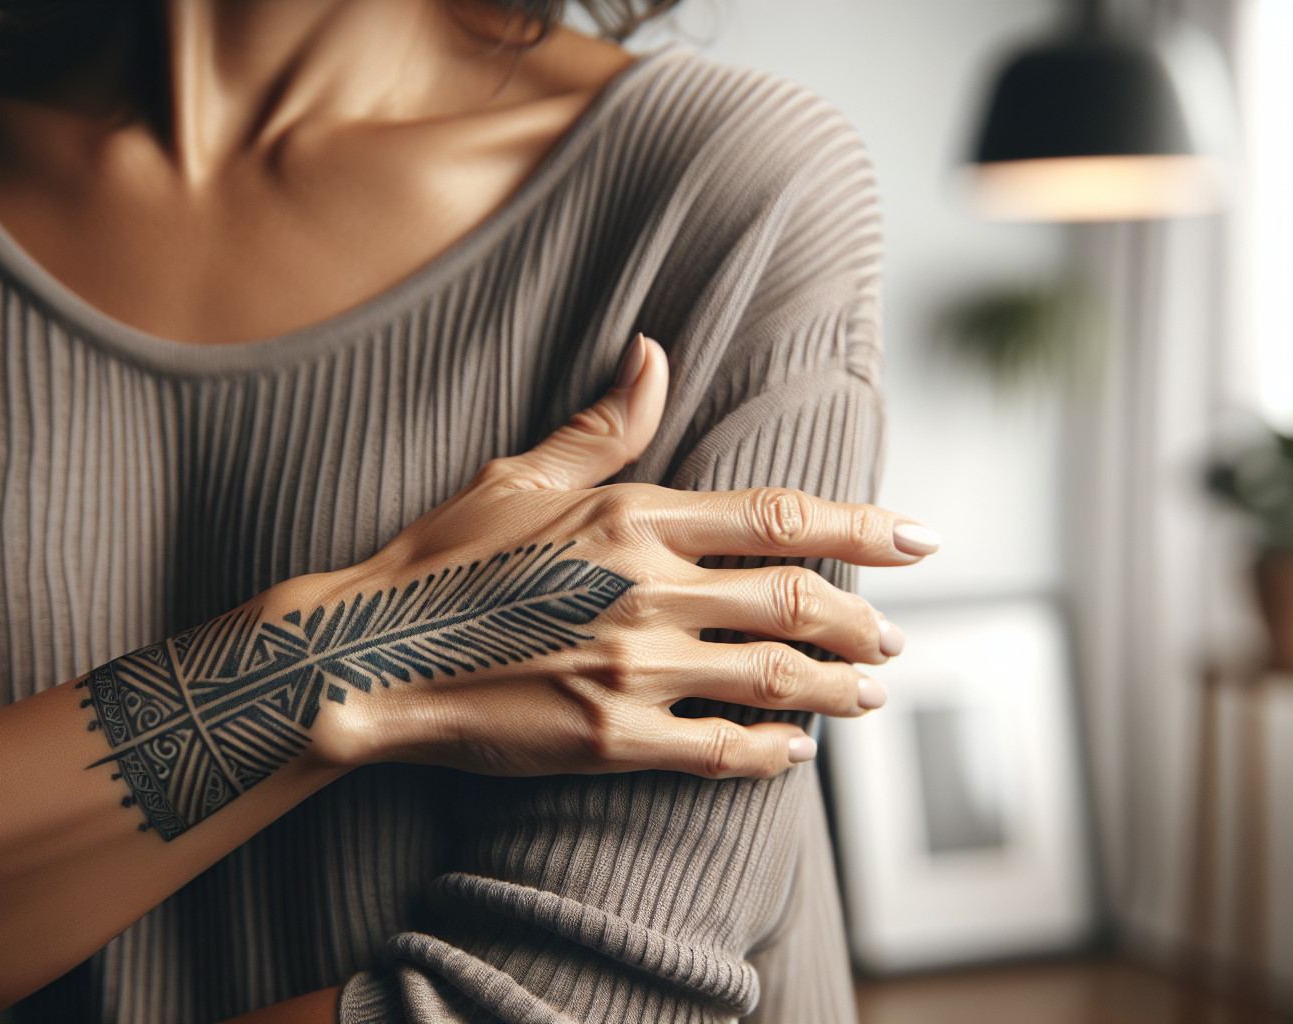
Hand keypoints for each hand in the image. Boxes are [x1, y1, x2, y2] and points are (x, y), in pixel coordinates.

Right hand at [283, 333, 936, 779]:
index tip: (921, 539)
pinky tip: (797, 752)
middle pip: (794, 600)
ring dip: (838, 687)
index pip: (778, 518)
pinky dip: (773, 751)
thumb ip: (603, 425)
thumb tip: (654, 354)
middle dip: (861, 619)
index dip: (862, 528)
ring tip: (871, 693)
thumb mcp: (521, 476)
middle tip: (893, 634)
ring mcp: (631, 668)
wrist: (372, 655)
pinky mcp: (611, 737)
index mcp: (630, 517)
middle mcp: (644, 589)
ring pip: (774, 677)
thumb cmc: (441, 558)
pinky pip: (722, 748)